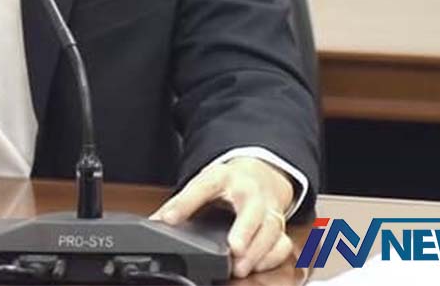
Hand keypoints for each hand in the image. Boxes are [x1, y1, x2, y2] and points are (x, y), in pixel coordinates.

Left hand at [150, 158, 294, 278]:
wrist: (260, 173)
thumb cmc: (229, 182)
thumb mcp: (203, 184)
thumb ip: (180, 203)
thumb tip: (156, 222)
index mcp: (223, 178)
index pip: (203, 186)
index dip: (186, 203)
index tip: (170, 219)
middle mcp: (249, 193)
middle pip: (251, 209)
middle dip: (244, 230)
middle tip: (234, 248)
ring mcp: (267, 209)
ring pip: (270, 229)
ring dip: (257, 250)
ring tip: (240, 267)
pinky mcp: (279, 226)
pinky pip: (282, 242)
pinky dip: (272, 256)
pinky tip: (258, 266)